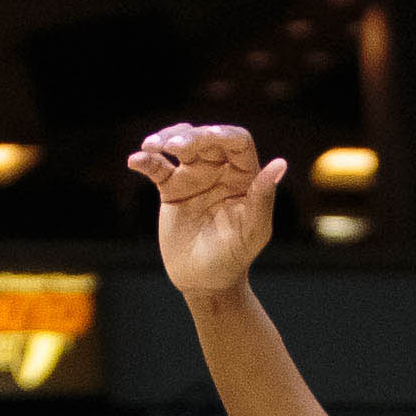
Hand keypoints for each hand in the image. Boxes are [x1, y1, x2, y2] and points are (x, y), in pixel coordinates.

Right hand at [127, 123, 284, 295]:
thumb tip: (280, 164)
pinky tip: (135, 161)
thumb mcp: (252, 231)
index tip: (208, 136)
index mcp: (244, 175)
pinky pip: (157, 168)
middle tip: (174, 146)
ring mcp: (194, 176)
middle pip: (205, 138)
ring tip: (151, 146)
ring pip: (179, 144)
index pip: (237, 141)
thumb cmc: (235, 258)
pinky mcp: (171, 188)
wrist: (205, 281)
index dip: (223, 134)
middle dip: (189, 136)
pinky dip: (145, 161)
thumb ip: (263, 197)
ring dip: (165, 139)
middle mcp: (219, 170)